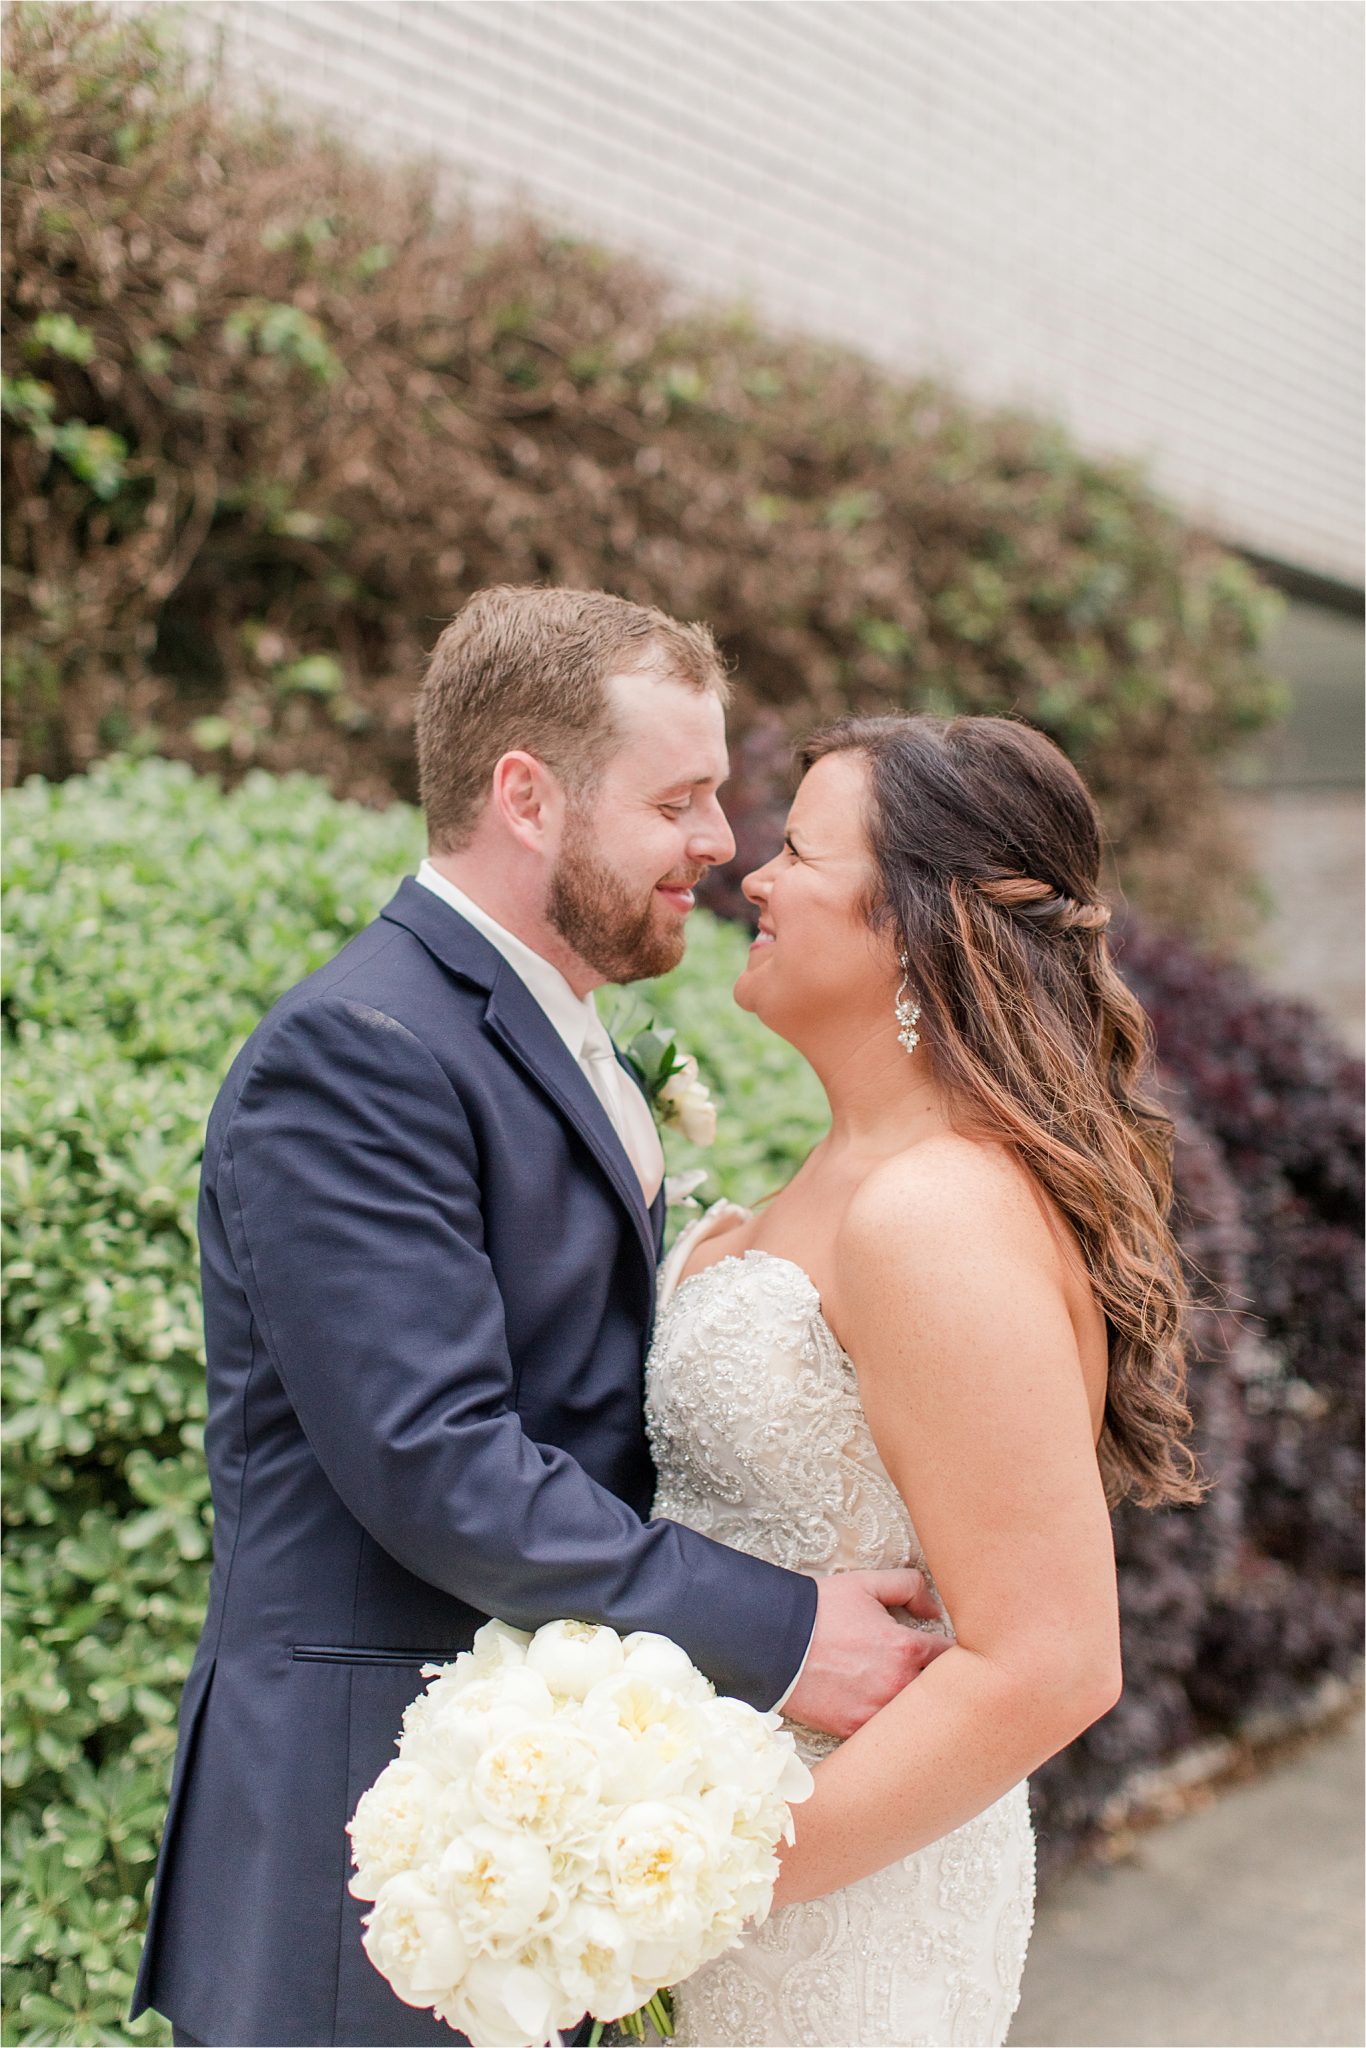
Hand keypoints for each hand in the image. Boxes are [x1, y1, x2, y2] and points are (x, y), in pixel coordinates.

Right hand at [783, 1569, 950, 1739]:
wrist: (773, 1641)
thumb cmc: (820, 1611)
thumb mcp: (866, 1584)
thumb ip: (909, 1587)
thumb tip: (933, 1610)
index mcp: (906, 1648)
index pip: (952, 1656)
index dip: (952, 1653)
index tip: (943, 1652)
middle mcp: (898, 1684)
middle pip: (942, 1692)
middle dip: (941, 1683)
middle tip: (932, 1675)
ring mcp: (877, 1712)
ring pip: (917, 1717)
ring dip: (916, 1707)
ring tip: (907, 1696)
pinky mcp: (855, 1730)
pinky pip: (887, 1734)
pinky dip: (889, 1725)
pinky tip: (881, 1712)